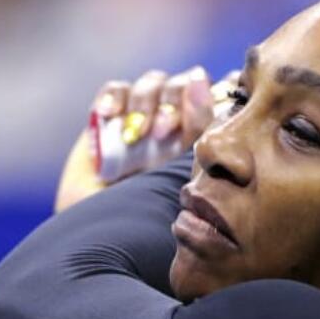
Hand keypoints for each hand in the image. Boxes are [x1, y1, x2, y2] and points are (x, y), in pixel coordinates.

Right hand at [55, 66, 233, 212]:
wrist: (103, 236)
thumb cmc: (149, 213)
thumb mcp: (179, 172)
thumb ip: (196, 130)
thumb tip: (205, 82)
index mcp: (202, 136)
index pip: (216, 96)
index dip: (214, 92)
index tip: (210, 98)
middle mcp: (175, 122)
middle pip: (183, 84)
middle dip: (175, 102)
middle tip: (162, 134)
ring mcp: (142, 117)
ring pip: (153, 84)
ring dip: (147, 103)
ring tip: (138, 136)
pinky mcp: (108, 118)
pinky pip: (116, 89)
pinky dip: (114, 98)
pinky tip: (109, 116)